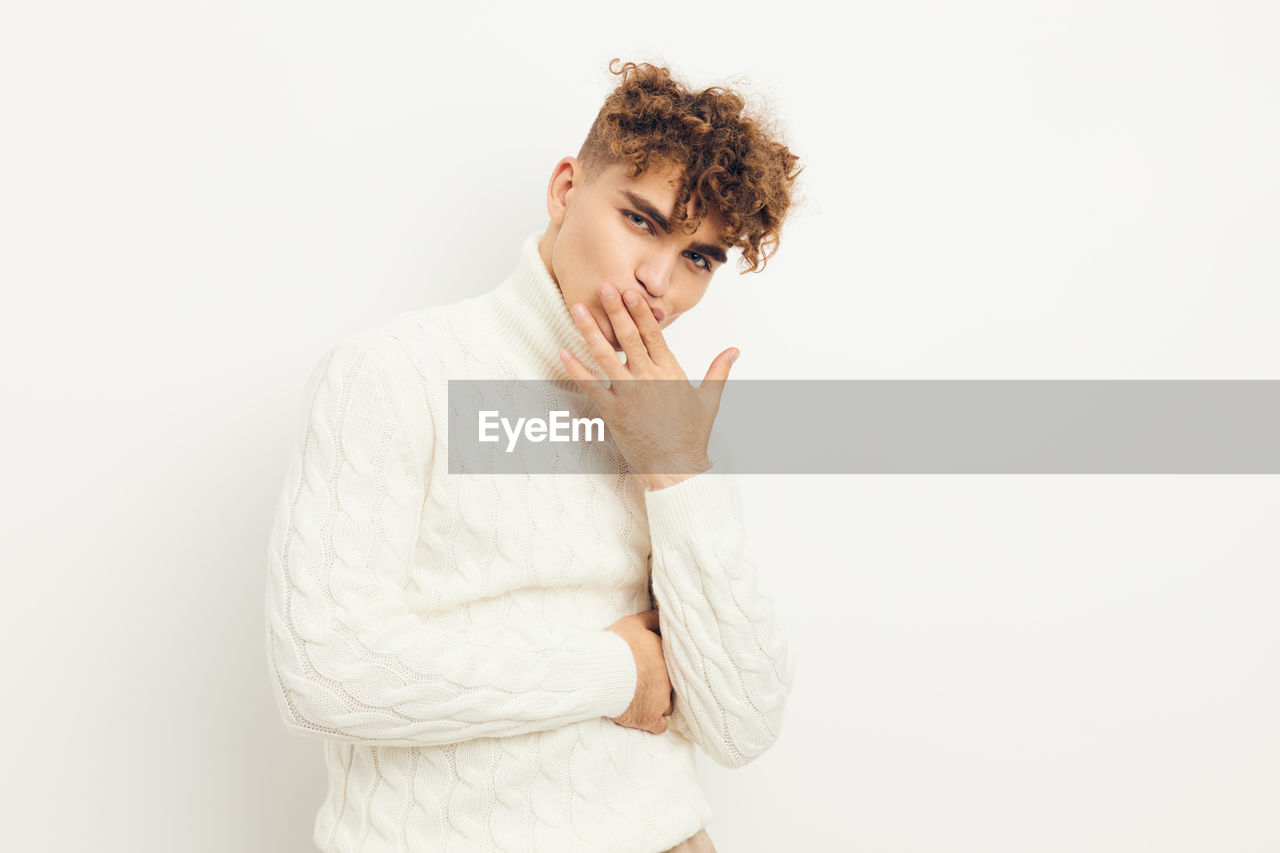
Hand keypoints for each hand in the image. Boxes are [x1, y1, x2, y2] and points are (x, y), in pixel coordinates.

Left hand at [561, 281, 737, 489]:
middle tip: (603, 286)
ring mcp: (630, 394)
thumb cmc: (691, 436)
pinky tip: (563, 352)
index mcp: (670, 372)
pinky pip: (591, 386)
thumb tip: (734, 350)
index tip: (630, 291)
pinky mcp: (614, 412)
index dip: (641, 311)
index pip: (654, 334)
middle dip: (616, 310)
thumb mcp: (709, 399)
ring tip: (578, 309)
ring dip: (591, 331)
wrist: (677, 467)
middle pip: (629, 337)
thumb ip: (719, 370)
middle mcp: (649, 379)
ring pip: (607, 356)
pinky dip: (577, 369)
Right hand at [605, 608, 674, 734]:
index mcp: (669, 658)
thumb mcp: (635, 623)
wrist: (601, 672)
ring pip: (668, 705)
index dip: (665, 664)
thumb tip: (665, 613)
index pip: (677, 663)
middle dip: (662, 683)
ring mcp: (662, 702)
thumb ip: (653, 618)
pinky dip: (654, 722)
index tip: (654, 664)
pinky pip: (660, 725)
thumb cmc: (617, 646)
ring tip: (645, 697)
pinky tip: (647, 716)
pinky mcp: (649, 719)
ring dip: (659, 702)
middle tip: (648, 679)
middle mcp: (671, 680)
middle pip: (673, 684)